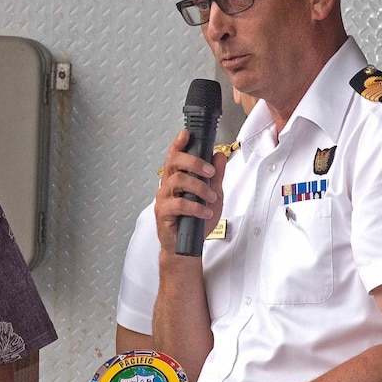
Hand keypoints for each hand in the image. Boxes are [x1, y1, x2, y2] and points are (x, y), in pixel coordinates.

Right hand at [154, 129, 228, 253]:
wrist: (187, 247)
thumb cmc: (195, 222)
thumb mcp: (213, 196)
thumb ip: (216, 176)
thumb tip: (218, 156)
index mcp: (178, 178)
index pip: (175, 156)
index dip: (179, 143)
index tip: (186, 134)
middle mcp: (168, 185)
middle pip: (175, 162)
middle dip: (195, 163)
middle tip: (210, 171)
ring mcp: (164, 198)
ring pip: (178, 181)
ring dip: (199, 187)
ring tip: (211, 197)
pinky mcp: (163, 212)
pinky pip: (178, 204)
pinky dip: (195, 207)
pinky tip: (205, 212)